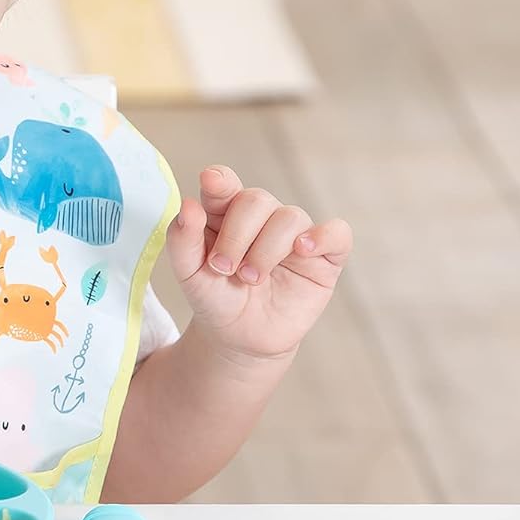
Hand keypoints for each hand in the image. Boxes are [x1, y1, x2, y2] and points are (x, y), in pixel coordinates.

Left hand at [165, 165, 351, 362]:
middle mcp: (262, 217)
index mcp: (225, 212)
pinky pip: (337, 233)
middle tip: (223, 268)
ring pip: (290, 217)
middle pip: (256, 200)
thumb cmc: (215, 298)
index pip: (225, 184)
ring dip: (266, 249)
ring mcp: (294, 235)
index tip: (212, 182)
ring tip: (250, 278)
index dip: (220, 181)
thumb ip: (182, 240)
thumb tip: (189, 204)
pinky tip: (302, 249)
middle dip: (237, 235)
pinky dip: (322, 236)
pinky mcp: (324, 257)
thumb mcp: (188, 274)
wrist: (239, 338)